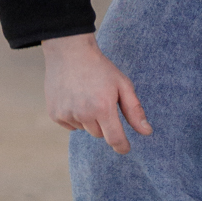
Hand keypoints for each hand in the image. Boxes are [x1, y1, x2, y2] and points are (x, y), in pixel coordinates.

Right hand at [42, 32, 150, 153]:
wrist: (69, 52)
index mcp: (103, 108)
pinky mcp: (55, 114)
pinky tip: (74, 98)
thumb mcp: (122, 84)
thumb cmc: (100, 68)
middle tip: (102, 101)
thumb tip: (146, 132)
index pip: (115, 139)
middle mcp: (83, 114)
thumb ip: (134, 110)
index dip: (122, 146)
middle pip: (99, 134)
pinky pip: (70, 125)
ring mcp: (67, 115)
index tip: (125, 148)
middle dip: (104, 123)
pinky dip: (75, 117)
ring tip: (87, 96)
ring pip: (85, 129)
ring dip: (89, 120)